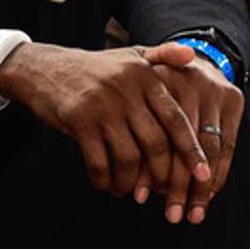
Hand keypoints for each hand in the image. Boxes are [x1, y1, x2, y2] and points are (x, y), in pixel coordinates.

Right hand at [0, 42, 210, 200]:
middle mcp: (126, 90)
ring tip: (130, 191)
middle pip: (155, 144)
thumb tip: (193, 56)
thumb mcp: (130, 55)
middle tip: (164, 192)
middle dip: (163, 175)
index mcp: (145, 77)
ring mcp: (102, 105)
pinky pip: (99, 163)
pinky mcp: (79, 121)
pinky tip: (106, 185)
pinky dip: (105, 181)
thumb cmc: (96, 68)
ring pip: (128, 158)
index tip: (204, 175)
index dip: (192, 150)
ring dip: (131, 183)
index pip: (176, 119)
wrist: (45, 68)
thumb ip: (163, 56)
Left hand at [145, 54, 242, 224]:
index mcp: (156, 82)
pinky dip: (220, 173)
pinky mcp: (233, 99)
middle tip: (173, 216)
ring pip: (209, 148)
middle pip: (182, 144)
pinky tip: (210, 195)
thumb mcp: (135, 100)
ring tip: (193, 214)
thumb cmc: (155, 93)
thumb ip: (133, 135)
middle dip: (178, 185)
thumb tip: (137, 192)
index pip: (154, 135)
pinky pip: (228, 145)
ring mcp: (213, 90)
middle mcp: (186, 83)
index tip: (141, 198)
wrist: (192, 58)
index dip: (149, 170)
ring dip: (202, 186)